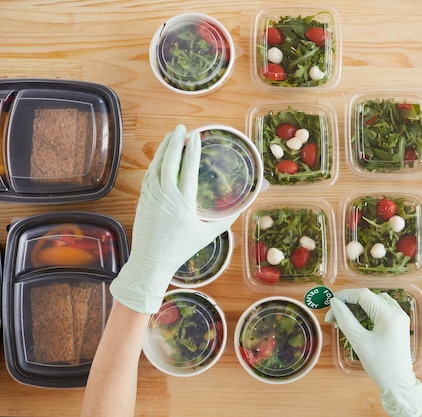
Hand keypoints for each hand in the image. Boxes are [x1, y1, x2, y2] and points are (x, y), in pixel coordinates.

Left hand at [110, 125, 237, 313]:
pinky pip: (149, 175)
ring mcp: (151, 197)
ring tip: (171, 136)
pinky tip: (161, 156)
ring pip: (156, 166)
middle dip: (175, 142)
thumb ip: (226, 220)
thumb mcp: (208, 235)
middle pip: (169, 162)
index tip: (195, 136)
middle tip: (181, 128)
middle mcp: (166, 197)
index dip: (192, 151)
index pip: (188, 170)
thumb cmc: (181, 249)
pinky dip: (156, 162)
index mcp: (183, 204)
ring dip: (164, 149)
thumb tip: (242, 207)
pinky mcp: (143, 199)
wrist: (151, 262)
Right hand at [325, 288, 421, 416]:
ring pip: (374, 302)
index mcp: (389, 315)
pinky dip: (367, 312)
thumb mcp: (359, 342)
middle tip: (333, 317)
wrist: (399, 384)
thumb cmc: (380, 365)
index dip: (344, 296)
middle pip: (368, 297)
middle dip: (349, 303)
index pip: (363, 295)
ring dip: (357, 308)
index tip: (329, 303)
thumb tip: (334, 303)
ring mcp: (399, 316)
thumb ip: (346, 319)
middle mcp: (397, 311)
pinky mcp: (398, 323)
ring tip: (343, 320)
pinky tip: (357, 322)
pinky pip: (380, 310)